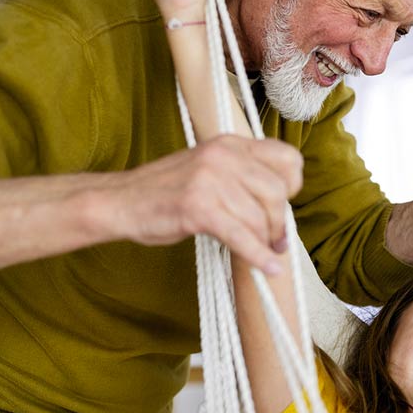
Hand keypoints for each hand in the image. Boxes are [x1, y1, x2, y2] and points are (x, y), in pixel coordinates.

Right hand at [102, 135, 302, 274]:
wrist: (120, 201)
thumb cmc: (167, 191)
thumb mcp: (209, 168)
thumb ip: (242, 176)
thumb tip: (280, 206)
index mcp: (230, 143)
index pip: (287, 157)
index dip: (293, 184)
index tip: (284, 204)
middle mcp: (223, 156)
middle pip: (277, 192)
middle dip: (279, 222)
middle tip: (275, 240)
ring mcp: (209, 180)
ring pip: (259, 217)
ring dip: (265, 242)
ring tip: (263, 253)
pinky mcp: (198, 208)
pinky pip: (241, 236)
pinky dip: (258, 256)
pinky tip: (268, 269)